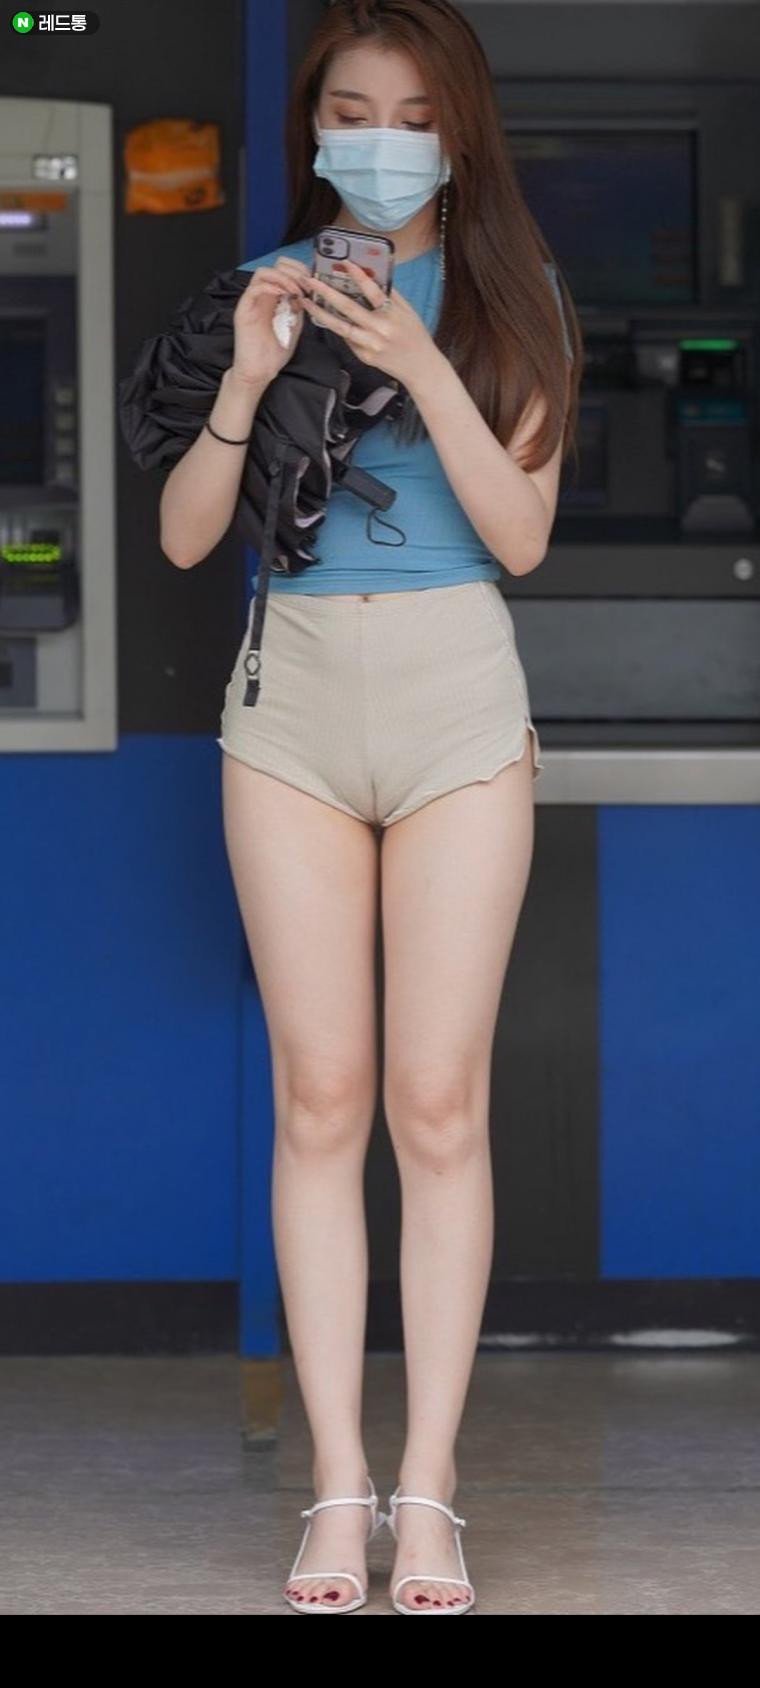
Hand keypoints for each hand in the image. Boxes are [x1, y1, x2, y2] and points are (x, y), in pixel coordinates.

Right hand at [231, 256, 310, 386]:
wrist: (260, 371)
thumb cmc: (274, 352)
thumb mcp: (295, 325)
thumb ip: (299, 307)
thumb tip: (307, 291)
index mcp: (275, 298)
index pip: (284, 270)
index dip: (299, 270)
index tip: (311, 282)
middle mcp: (263, 296)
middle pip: (274, 265)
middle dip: (293, 270)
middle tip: (304, 284)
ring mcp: (252, 301)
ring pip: (263, 272)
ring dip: (282, 277)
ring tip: (295, 291)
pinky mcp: (244, 310)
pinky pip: (254, 289)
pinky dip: (270, 287)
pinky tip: (282, 296)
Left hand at [300, 260, 440, 390]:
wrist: (419, 368)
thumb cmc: (415, 335)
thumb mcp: (407, 311)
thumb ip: (390, 295)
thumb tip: (370, 277)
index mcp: (392, 315)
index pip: (373, 291)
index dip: (358, 275)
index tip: (344, 262)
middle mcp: (379, 331)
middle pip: (349, 309)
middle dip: (326, 293)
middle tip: (310, 281)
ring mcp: (369, 345)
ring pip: (340, 328)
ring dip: (320, 313)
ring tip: (305, 301)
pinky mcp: (363, 356)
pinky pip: (347, 339)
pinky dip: (337, 327)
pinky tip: (325, 317)